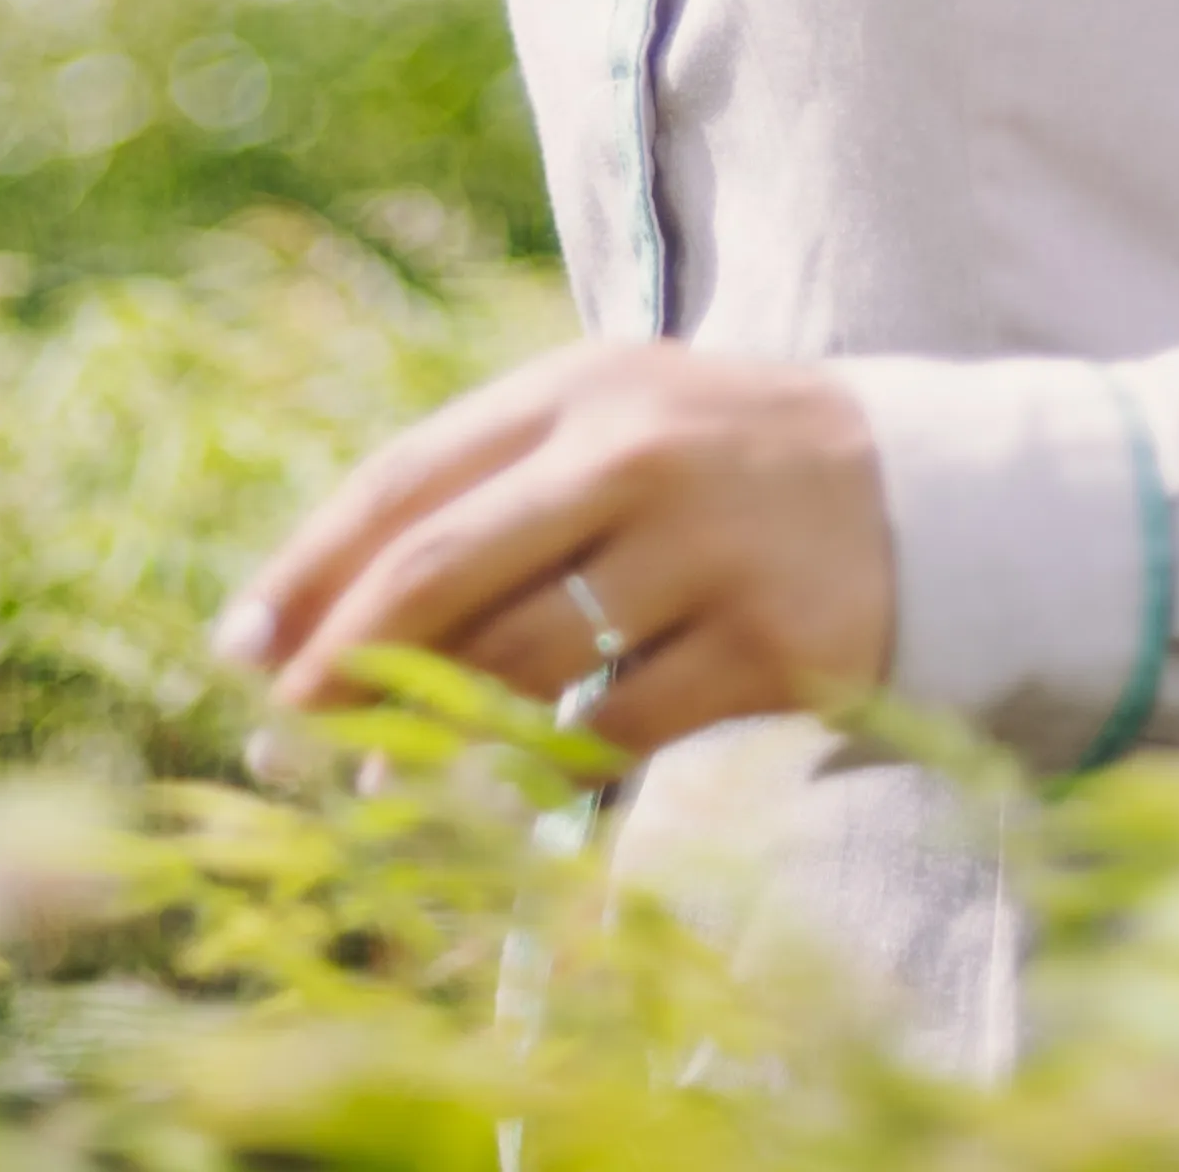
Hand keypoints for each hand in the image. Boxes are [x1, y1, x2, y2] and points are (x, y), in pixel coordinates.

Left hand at [213, 337, 889, 757]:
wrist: (940, 495)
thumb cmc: (732, 471)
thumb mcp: (616, 434)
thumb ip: (486, 501)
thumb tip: (311, 618)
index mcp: (580, 387)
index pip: (407, 480)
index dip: (310, 570)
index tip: (238, 646)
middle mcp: (634, 453)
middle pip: (442, 570)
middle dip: (344, 662)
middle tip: (284, 729)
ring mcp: (705, 547)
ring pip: (520, 660)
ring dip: (433, 735)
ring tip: (384, 779)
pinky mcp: (766, 642)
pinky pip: (617, 727)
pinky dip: (549, 768)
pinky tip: (512, 791)